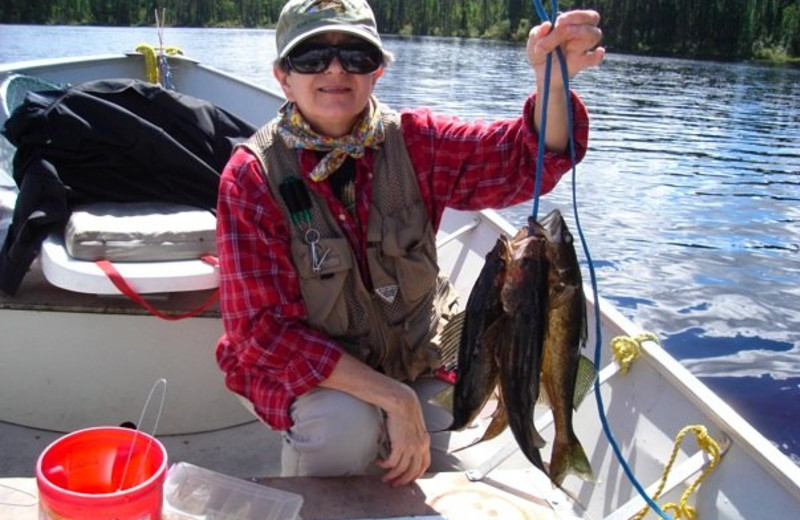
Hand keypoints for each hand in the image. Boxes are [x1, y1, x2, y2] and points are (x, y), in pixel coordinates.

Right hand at [318, 353, 429, 485]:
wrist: (401, 400)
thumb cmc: (406, 409)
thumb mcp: (415, 425)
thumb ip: (414, 436)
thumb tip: (407, 443)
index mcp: (425, 442)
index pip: (424, 464)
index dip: (416, 474)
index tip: (408, 479)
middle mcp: (420, 446)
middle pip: (413, 471)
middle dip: (403, 480)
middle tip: (394, 484)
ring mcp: (411, 447)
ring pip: (401, 469)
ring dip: (391, 475)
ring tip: (384, 477)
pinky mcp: (400, 445)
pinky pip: (391, 462)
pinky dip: (384, 465)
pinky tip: (378, 462)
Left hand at [527, 10, 604, 87]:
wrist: (541, 74)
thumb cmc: (539, 53)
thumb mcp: (533, 42)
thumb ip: (537, 33)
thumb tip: (547, 25)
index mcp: (569, 24)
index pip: (582, 14)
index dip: (574, 15)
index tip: (559, 21)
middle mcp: (579, 33)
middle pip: (593, 19)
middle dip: (577, 23)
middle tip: (561, 30)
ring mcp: (582, 48)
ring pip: (595, 35)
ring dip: (578, 39)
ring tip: (562, 49)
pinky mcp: (582, 62)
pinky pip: (595, 59)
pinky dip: (598, 56)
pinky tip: (598, 52)